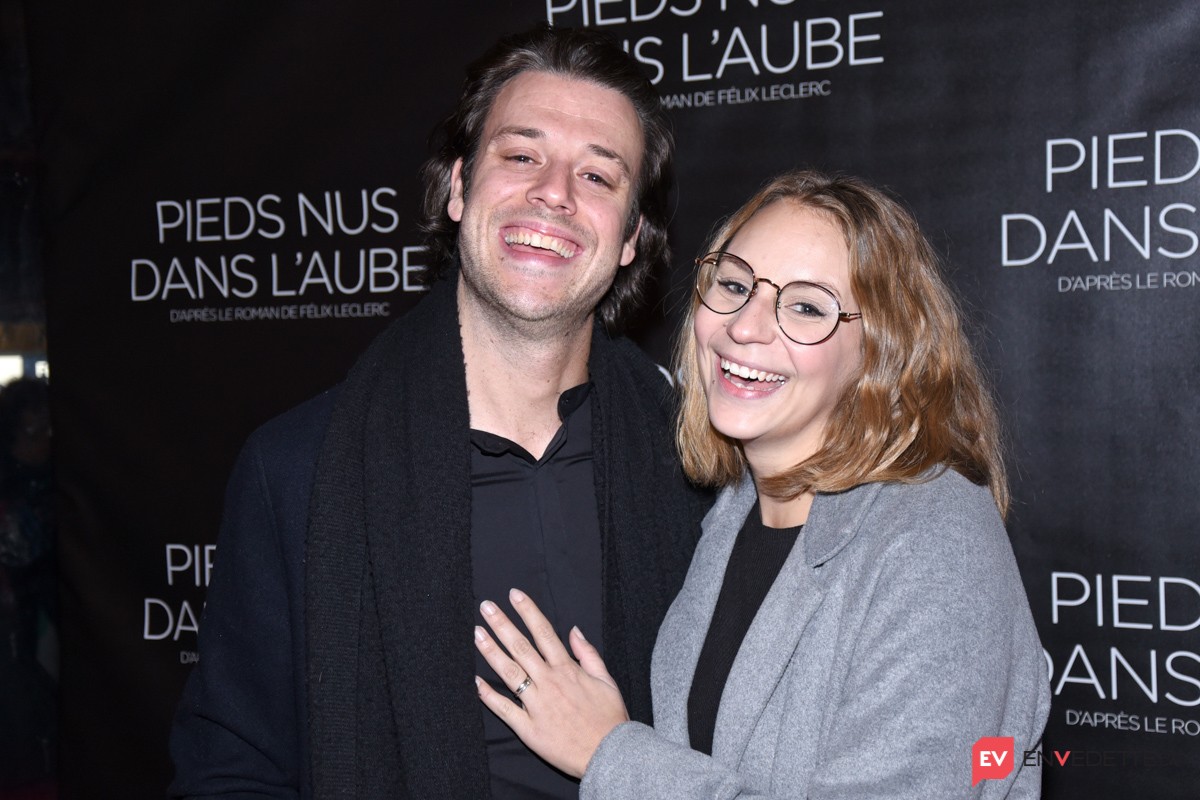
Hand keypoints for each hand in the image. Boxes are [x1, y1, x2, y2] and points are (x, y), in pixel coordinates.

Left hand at [474, 588, 629, 777]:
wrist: (609, 755)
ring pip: (509, 673)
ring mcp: (537, 705)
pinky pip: (504, 709)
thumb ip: (589, 654)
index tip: (514, 595)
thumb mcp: (607, 681)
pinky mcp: (528, 728)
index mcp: (568, 670)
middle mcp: (549, 683)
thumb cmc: (610, 719)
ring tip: (476, 633)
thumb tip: (574, 630)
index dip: (528, 612)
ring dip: (491, 651)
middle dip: (502, 624)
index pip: (544, 633)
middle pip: (521, 647)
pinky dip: (488, 696)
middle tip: (486, 607)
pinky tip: (475, 682)